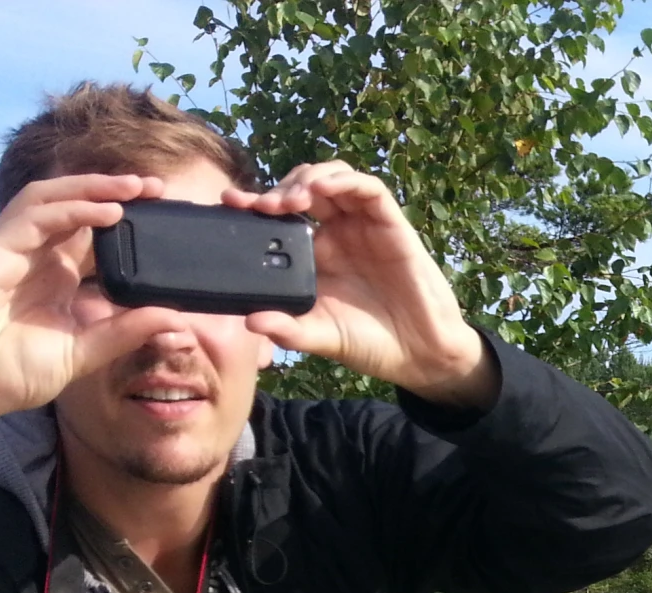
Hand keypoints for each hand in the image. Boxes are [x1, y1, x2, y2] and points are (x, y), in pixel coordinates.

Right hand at [0, 174, 193, 429]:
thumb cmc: (14, 371)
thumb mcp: (84, 352)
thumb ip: (126, 333)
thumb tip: (176, 320)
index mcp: (59, 278)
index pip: (96, 238)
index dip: (127, 223)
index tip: (164, 218)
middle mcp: (38, 258)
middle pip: (77, 209)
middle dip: (115, 193)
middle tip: (157, 187)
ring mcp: (16, 250)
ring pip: (54, 200)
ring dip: (94, 188)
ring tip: (134, 187)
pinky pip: (35, 217)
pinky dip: (72, 209)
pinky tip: (105, 211)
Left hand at [223, 163, 494, 407]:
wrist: (421, 355)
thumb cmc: (372, 344)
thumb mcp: (321, 337)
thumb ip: (288, 329)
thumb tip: (250, 321)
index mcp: (316, 255)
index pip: (280, 215)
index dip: (255, 202)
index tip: (231, 202)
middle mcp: (338, 233)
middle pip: (304, 187)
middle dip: (280, 187)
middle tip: (264, 205)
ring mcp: (364, 226)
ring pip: (334, 178)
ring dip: (310, 178)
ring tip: (293, 198)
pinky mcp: (391, 223)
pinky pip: (368, 188)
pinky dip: (345, 180)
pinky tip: (327, 188)